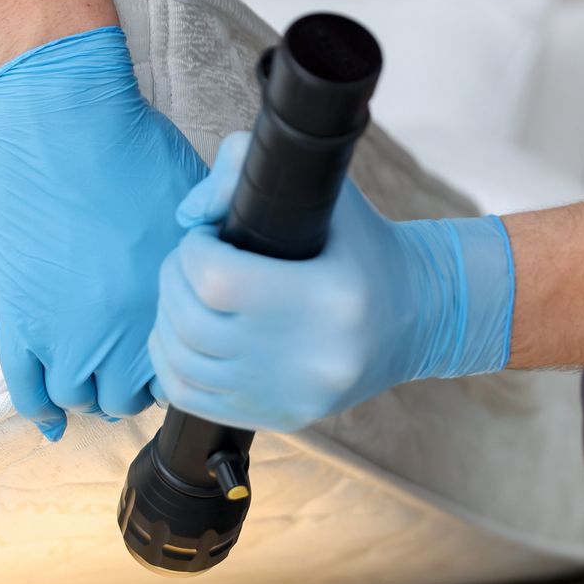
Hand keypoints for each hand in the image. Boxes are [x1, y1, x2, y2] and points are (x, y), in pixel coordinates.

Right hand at [0, 26, 205, 439]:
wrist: (61, 119)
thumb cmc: (133, 148)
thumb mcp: (195, 205)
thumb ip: (207, 253)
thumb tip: (225, 275)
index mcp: (168, 303)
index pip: (181, 368)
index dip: (177, 362)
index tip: (173, 353)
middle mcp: (119, 328)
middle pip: (130, 395)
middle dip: (133, 384)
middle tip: (131, 364)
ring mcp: (63, 329)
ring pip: (80, 396)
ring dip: (89, 390)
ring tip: (94, 370)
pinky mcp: (18, 318)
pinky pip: (27, 388)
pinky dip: (41, 411)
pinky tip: (52, 422)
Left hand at [148, 132, 515, 432]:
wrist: (417, 317)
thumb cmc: (364, 248)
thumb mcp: (327, 191)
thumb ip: (246, 166)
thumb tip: (189, 217)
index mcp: (328, 296)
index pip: (217, 279)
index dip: (193, 251)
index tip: (206, 238)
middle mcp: (312, 356)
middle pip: (192, 323)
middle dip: (174, 281)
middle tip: (190, 262)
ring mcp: (295, 394)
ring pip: (183, 364)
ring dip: (166, 321)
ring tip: (186, 296)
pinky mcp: (283, 417)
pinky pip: (192, 399)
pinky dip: (171, 364)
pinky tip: (184, 338)